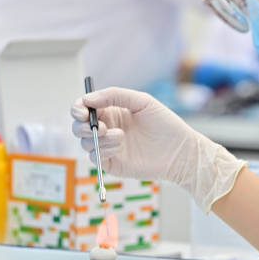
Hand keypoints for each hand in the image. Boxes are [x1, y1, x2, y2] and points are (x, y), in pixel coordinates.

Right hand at [71, 87, 244, 211]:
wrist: (180, 151)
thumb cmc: (165, 124)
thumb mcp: (142, 101)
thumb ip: (114, 95)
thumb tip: (88, 99)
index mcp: (112, 111)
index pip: (84, 108)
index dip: (78, 108)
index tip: (82, 110)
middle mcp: (107, 129)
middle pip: (79, 127)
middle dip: (83, 125)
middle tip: (98, 126)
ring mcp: (109, 148)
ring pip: (85, 142)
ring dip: (98, 138)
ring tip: (120, 137)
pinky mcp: (112, 164)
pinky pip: (95, 158)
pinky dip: (103, 150)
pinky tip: (120, 146)